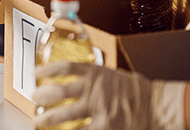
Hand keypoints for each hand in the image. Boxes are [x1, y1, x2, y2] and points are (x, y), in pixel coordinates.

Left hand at [33, 62, 184, 129]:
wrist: (155, 105)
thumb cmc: (133, 90)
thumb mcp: (112, 76)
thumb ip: (93, 78)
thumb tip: (71, 79)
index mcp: (97, 72)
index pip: (67, 67)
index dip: (48, 69)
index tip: (36, 73)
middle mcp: (95, 89)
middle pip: (61, 92)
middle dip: (43, 96)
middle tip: (34, 99)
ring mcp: (99, 109)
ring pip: (66, 115)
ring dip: (48, 119)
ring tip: (38, 122)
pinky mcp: (106, 127)